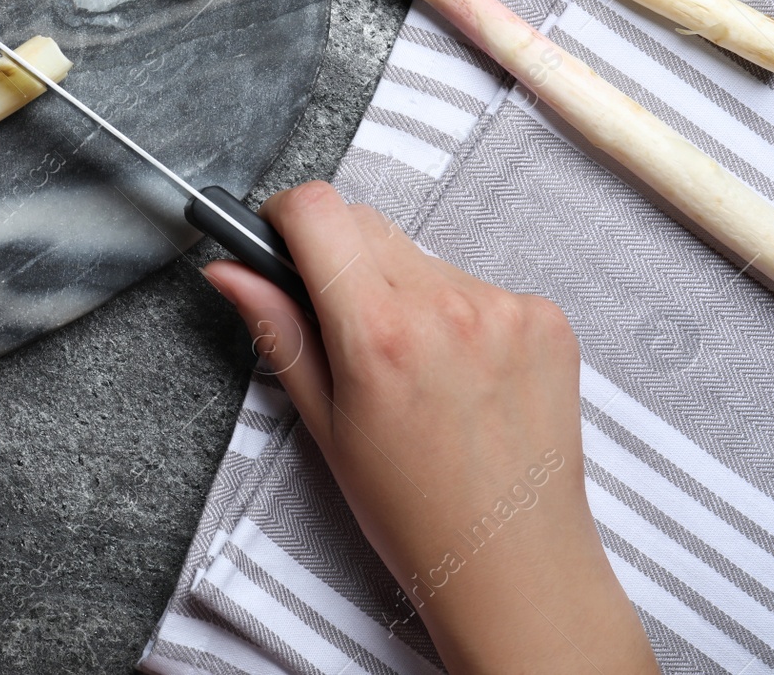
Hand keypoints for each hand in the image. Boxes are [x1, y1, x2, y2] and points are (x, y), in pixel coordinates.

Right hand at [204, 182, 656, 674]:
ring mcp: (506, 308)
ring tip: (410, 367)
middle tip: (340, 324)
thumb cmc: (412, 510)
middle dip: (338, 255)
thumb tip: (228, 268)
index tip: (277, 239)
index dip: (283, 215)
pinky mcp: (546, 317)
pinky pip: (476, 283)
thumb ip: (277, 330)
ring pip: (420, 255)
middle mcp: (448, 307)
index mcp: (380, 333)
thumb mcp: (324, 423)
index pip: (317, 210)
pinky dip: (456, 312)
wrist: (514, 563)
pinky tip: (459, 375)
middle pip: (366, 223)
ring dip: (399, 287)